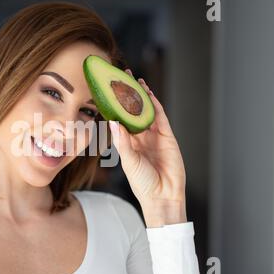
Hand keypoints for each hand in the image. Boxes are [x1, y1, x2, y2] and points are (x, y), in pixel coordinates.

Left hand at [108, 69, 186, 227]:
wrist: (163, 196)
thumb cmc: (143, 183)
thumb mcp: (129, 161)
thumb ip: (123, 142)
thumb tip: (113, 122)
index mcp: (127, 143)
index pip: (119, 120)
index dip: (114, 105)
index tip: (107, 92)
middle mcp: (140, 137)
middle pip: (133, 111)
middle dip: (127, 95)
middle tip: (120, 77)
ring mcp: (154, 136)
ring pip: (146, 111)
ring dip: (141, 96)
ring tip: (134, 80)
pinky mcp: (167, 136)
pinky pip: (160, 117)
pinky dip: (155, 104)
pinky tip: (148, 93)